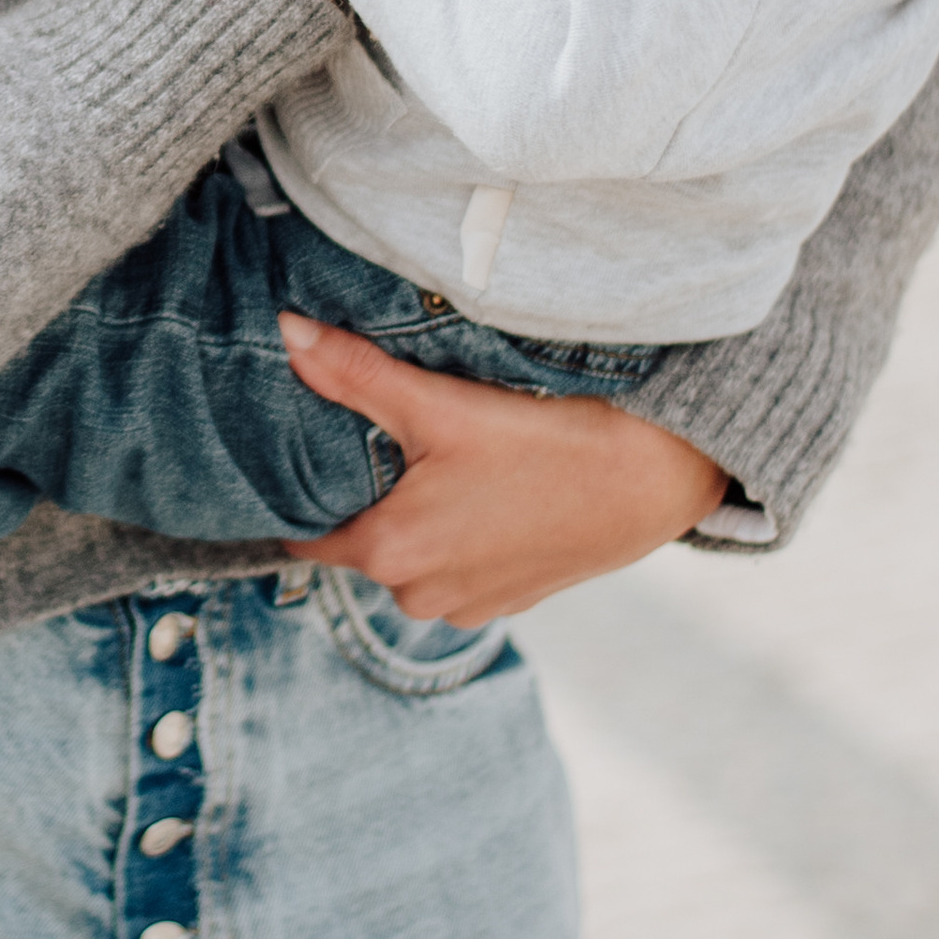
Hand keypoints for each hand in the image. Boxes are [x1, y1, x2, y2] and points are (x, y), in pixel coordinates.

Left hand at [275, 315, 729, 617]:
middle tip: (380, 442)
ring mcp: (467, 605)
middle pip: (360, 542)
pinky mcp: (510, 600)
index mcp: (389, 553)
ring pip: (411, 556)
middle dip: (365, 499)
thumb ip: (355, 374)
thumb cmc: (546, 445)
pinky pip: (457, 568)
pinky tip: (481, 491)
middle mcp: (419, 595)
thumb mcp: (440, 405)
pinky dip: (459, 535)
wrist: (651, 482)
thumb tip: (287, 333)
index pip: (304, 535)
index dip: (298, 492)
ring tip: (435, 462)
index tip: (303, 454)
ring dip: (414, 519)